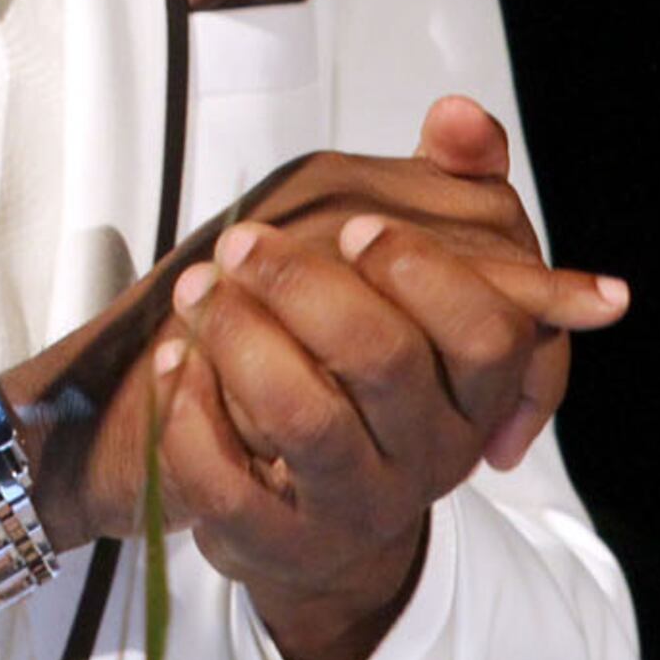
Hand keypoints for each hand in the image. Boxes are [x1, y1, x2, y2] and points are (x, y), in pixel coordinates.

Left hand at [0, 97, 626, 659]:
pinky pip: (229, 484)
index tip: (353, 228)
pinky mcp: (280, 545)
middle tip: (239, 243)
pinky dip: (189, 417)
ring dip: (237, 339)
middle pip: (383, 360)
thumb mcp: (413, 280)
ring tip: (196, 293)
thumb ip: (450, 187)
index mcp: (473, 388)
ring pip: (304, 418)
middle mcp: (429, 453)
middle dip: (301, 284)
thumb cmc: (366, 371)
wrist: (313, 512)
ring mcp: (357, 506)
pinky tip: (172, 367)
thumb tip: (462, 114)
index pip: (487, 332)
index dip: (420, 272)